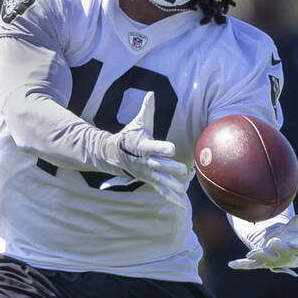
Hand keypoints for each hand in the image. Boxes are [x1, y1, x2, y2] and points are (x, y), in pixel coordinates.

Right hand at [99, 93, 188, 207]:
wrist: (113, 154)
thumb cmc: (130, 136)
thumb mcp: (138, 123)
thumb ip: (146, 109)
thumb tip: (151, 93)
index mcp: (143, 146)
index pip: (153, 147)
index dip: (162, 147)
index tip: (171, 148)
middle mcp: (145, 162)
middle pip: (159, 165)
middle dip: (170, 168)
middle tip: (183, 169)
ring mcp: (148, 173)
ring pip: (161, 180)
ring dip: (172, 185)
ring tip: (183, 189)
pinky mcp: (151, 181)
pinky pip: (162, 191)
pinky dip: (171, 198)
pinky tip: (182, 204)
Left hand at [229, 201, 297, 275]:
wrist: (282, 247)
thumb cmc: (293, 233)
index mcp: (296, 246)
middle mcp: (284, 256)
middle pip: (282, 252)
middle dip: (278, 248)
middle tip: (273, 242)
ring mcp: (271, 260)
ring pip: (265, 258)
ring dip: (259, 255)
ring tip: (251, 253)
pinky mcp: (259, 263)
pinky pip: (249, 265)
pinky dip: (241, 264)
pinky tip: (231, 264)